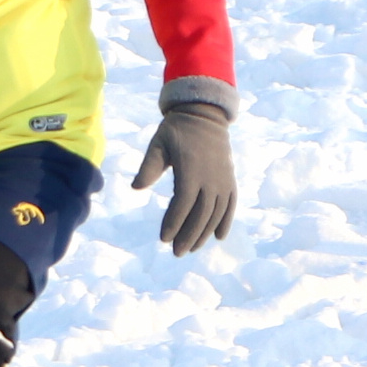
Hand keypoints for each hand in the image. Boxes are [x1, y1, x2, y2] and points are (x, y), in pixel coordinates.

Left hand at [130, 81, 237, 255]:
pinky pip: (230, 204)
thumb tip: (136, 187)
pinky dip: (225, 222)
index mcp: (191, 170)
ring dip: (204, 233)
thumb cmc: (176, 130)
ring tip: (192, 248)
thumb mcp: (158, 144)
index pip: (183, 204)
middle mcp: (210, 178)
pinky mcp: (229, 179)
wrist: (204, 114)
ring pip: (216, 213)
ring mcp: (222, 179)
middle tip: (176, 252)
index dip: (174, 223)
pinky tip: (218, 237)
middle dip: (189, 236)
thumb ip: (148, 167)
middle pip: (201, 214)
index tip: (163, 238)